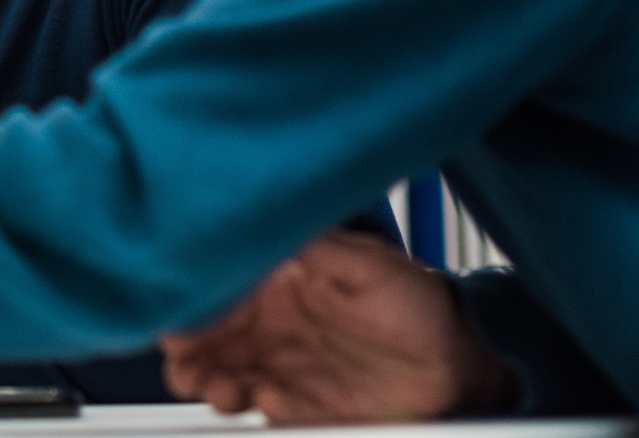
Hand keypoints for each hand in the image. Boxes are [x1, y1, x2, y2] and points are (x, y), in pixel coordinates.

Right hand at [160, 230, 515, 423]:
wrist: (460, 365)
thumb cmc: (419, 305)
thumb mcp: (369, 264)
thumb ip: (318, 248)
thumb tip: (269, 226)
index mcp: (279, 288)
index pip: (219, 297)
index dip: (192, 309)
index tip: (178, 323)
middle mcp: (273, 329)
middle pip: (207, 344)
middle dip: (186, 358)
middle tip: (188, 368)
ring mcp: (286, 370)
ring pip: (225, 380)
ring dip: (213, 387)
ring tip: (225, 392)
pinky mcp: (306, 409)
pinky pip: (269, 413)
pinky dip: (263, 410)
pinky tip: (271, 402)